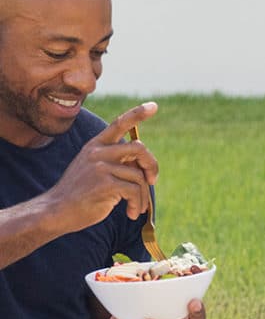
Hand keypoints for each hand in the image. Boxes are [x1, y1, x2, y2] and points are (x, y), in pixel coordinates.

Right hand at [48, 102, 158, 231]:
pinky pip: (134, 191)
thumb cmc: (81, 193)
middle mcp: (98, 152)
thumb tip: (145, 167)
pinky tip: (132, 212)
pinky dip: (137, 204)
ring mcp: (101, 167)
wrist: (57, 211)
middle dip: (152, 165)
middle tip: (152, 181)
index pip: (119, 124)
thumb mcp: (96, 170)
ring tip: (137, 208)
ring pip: (139, 176)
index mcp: (96, 145)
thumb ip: (116, 162)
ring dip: (143, 196)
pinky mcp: (105, 184)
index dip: (138, 114)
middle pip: (139, 148)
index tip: (154, 106)